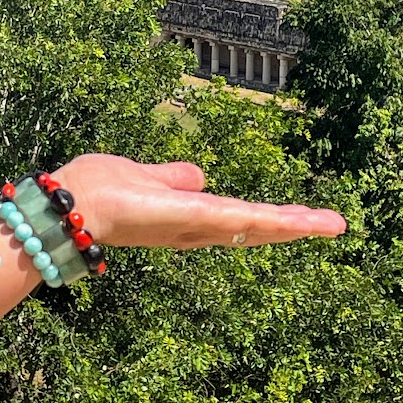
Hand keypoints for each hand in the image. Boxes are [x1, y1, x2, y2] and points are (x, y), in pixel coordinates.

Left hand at [55, 154, 345, 249]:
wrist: (68, 204)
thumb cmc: (98, 188)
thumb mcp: (144, 174)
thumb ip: (171, 176)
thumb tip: (199, 175)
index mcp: (186, 216)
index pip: (238, 219)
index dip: (271, 220)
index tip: (304, 219)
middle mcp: (193, 227)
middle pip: (252, 228)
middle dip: (293, 227)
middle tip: (334, 225)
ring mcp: (190, 226)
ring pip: (250, 226)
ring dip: (290, 226)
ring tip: (329, 224)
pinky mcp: (184, 219)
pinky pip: (230, 220)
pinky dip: (261, 221)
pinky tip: (290, 220)